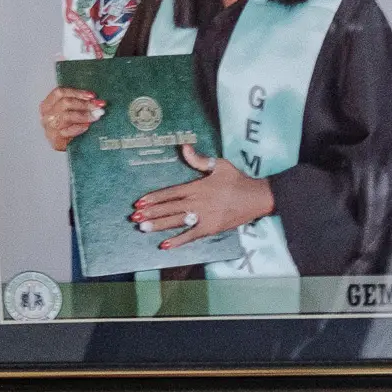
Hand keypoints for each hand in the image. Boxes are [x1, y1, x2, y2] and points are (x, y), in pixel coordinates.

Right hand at [41, 85, 104, 152]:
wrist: (70, 147)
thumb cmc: (70, 127)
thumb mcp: (70, 111)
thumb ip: (78, 102)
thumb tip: (95, 99)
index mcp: (47, 105)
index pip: (60, 93)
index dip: (77, 92)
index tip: (92, 95)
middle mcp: (47, 115)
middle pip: (65, 103)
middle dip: (85, 103)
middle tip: (98, 105)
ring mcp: (50, 128)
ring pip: (67, 116)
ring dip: (85, 115)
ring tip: (96, 115)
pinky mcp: (56, 140)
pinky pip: (69, 131)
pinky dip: (80, 127)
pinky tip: (88, 126)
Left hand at [132, 145, 275, 250]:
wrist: (256, 198)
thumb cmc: (237, 180)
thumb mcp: (219, 165)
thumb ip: (199, 159)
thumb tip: (184, 147)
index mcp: (197, 187)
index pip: (170, 193)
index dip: (154, 198)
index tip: (140, 202)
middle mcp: (198, 203)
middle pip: (169, 208)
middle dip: (151, 213)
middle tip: (134, 217)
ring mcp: (203, 217)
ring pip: (177, 222)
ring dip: (159, 225)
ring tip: (142, 228)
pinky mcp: (210, 228)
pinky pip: (191, 236)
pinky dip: (178, 241)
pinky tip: (164, 245)